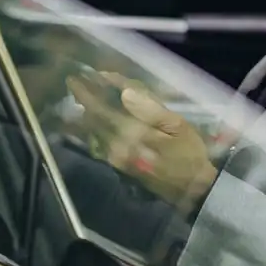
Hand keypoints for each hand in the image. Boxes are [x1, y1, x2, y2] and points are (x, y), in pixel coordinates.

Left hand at [67, 72, 217, 214]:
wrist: (192, 188)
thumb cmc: (189, 152)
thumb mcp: (178, 126)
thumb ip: (150, 109)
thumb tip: (125, 93)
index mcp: (131, 133)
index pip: (102, 107)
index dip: (88, 91)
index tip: (77, 77)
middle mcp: (118, 145)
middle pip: (94, 118)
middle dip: (83, 100)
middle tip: (73, 83)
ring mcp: (117, 157)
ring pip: (95, 131)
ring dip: (86, 113)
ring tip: (80, 97)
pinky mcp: (120, 165)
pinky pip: (101, 143)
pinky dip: (95, 128)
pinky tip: (94, 120)